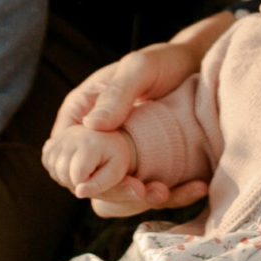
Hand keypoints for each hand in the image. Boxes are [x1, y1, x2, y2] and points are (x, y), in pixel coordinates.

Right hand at [47, 19, 225, 216]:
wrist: (196, 66)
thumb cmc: (162, 60)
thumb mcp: (138, 68)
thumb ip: (117, 93)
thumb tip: (92, 126)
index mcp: (80, 114)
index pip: (64, 159)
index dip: (82, 177)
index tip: (114, 179)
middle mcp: (94, 140)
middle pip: (89, 184)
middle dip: (116, 193)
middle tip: (143, 191)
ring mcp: (120, 156)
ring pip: (117, 195)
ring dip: (140, 201)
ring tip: (165, 191)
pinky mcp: (145, 167)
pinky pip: (146, 192)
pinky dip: (167, 196)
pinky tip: (192, 188)